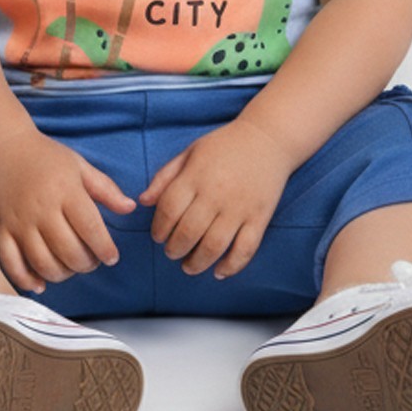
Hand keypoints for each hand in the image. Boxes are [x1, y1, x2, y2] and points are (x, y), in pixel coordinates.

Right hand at [0, 131, 134, 293]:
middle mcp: (41, 209)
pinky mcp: (0, 230)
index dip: (105, 248)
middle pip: (68, 251)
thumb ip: (106, 189)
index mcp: (65, 191)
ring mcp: (19, 222)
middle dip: (86, 264)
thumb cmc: (45, 157)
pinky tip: (40, 284)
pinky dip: (26, 280)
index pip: (90, 228)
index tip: (112, 257)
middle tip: (92, 261)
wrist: (3, 147)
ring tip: (71, 268)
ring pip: (42, 263)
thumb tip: (130, 208)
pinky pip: (11, 264)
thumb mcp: (80, 166)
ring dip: (62, 274)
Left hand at [140, 115, 295, 279]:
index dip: (158, 229)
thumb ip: (164, 177)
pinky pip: (245, 249)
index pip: (168, 210)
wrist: (268, 138)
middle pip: (188, 233)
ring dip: (197, 262)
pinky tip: (219, 272)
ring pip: (214, 246)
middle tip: (172, 252)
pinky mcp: (260, 217)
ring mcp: (239, 207)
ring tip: (189, 266)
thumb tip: (143, 202)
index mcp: (195, 176)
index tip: (158, 236)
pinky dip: (231, 266)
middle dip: (174, 249)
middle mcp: (216, 194)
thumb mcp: (190, 152)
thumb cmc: (225, 145)